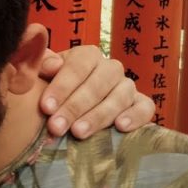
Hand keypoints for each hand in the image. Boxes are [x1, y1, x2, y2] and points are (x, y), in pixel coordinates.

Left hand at [37, 45, 154, 138]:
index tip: (46, 107)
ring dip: (98, 116)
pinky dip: (136, 116)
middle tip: (56, 127)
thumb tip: (52, 65)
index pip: (77, 67)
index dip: (61, 87)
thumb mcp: (43, 76)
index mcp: (87, 56)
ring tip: (79, 132)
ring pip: (119, 97)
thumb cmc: (54, 90)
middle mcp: (110, 68)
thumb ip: (42, 66)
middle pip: (97, 84)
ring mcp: (127, 86)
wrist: (72, 106)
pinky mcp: (141, 104)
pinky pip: (145, 108)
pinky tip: (121, 127)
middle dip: (74, 107)